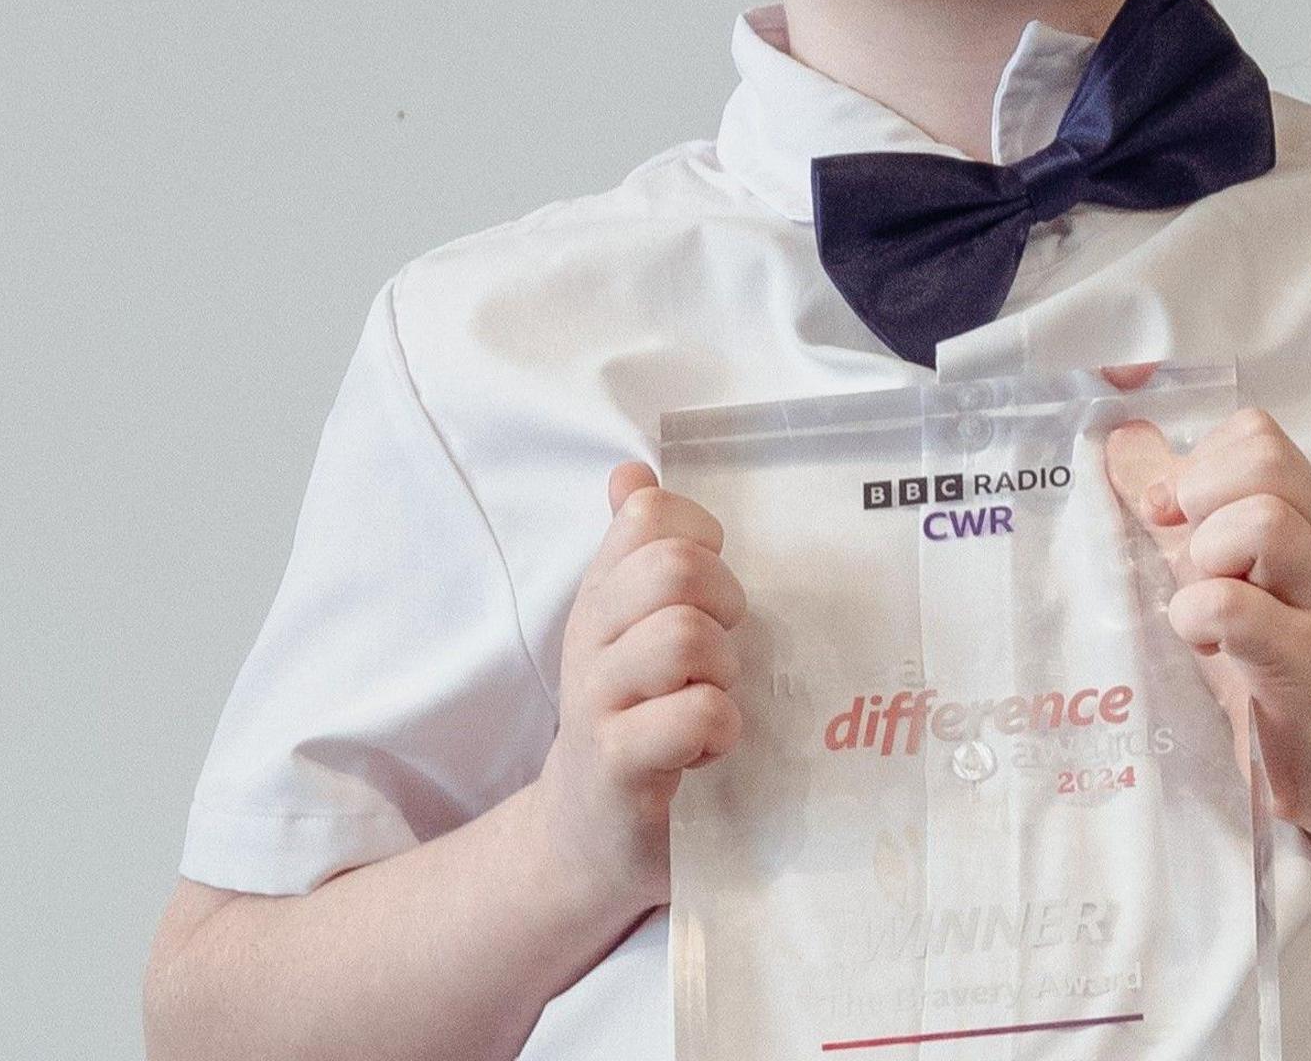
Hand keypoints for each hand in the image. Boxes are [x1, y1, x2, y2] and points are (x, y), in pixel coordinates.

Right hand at [530, 464, 746, 919]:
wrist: (587, 838)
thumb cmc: (638, 721)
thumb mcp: (635, 630)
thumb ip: (640, 553)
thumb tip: (631, 471)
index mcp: (603, 597)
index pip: (648, 515)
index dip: (699, 536)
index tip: (708, 588)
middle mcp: (591, 639)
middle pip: (673, 568)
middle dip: (723, 599)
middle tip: (722, 647)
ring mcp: (598, 703)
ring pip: (683, 635)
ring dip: (721, 667)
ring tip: (713, 697)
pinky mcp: (616, 766)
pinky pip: (692, 716)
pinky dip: (719, 728)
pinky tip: (710, 750)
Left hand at [1101, 409, 1310, 836]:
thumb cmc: (1287, 672)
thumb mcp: (1235, 580)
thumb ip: (1186, 517)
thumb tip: (1122, 444)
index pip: (1256, 434)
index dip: (1200, 464)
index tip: (1176, 519)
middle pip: (1263, 458)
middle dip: (1203, 499)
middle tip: (1196, 559)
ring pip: (1262, 521)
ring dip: (1207, 559)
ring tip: (1207, 604)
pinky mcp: (1306, 661)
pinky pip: (1231, 606)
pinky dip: (1197, 618)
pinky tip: (1208, 647)